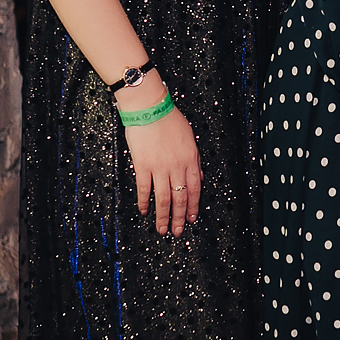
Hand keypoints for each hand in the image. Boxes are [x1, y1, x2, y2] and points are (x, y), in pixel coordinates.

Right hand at [117, 73, 201, 234]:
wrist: (149, 107)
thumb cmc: (169, 118)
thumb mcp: (189, 138)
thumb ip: (193, 159)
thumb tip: (197, 177)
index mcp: (191, 159)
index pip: (195, 189)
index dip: (193, 206)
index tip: (191, 218)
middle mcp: (177, 166)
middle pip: (180, 198)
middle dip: (179, 217)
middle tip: (177, 231)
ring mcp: (159, 167)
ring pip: (164, 198)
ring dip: (163, 216)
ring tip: (162, 229)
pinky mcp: (143, 165)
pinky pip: (145, 189)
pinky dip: (145, 202)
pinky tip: (145, 211)